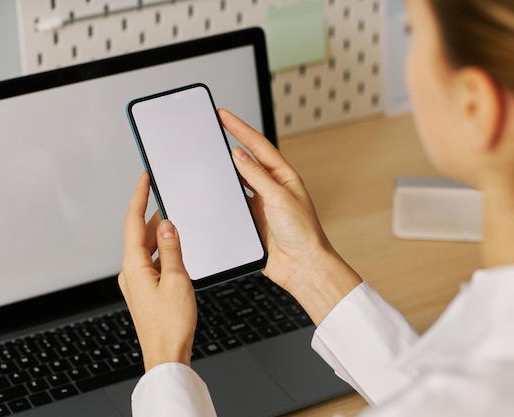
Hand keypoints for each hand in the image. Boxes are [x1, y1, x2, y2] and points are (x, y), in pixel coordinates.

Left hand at [118, 172, 196, 370]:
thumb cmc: (171, 324)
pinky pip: (151, 261)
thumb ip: (172, 249)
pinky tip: (175, 249)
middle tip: (163, 194)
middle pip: (139, 233)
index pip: (133, 221)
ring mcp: (137, 282)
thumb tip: (166, 225)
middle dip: (151, 213)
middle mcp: (131, 272)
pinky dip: (162, 250)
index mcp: (134, 266)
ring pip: (146, 248)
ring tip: (174, 220)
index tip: (144, 178)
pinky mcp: (145, 290)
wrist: (166, 355)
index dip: (139, 196)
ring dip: (158, 233)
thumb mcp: (177, 280)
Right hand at [219, 109, 361, 324]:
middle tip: (213, 127)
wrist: (302, 266)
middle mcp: (272, 188)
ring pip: (237, 181)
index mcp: (284, 177)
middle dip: (231, 141)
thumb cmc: (303, 234)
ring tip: (209, 155)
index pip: (258, 145)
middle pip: (246, 159)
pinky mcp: (251, 222)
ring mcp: (260, 204)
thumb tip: (239, 155)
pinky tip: (214, 191)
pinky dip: (223, 196)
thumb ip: (257, 176)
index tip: (224, 115)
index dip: (240, 128)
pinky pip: (232, 204)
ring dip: (225, 170)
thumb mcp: (280, 198)